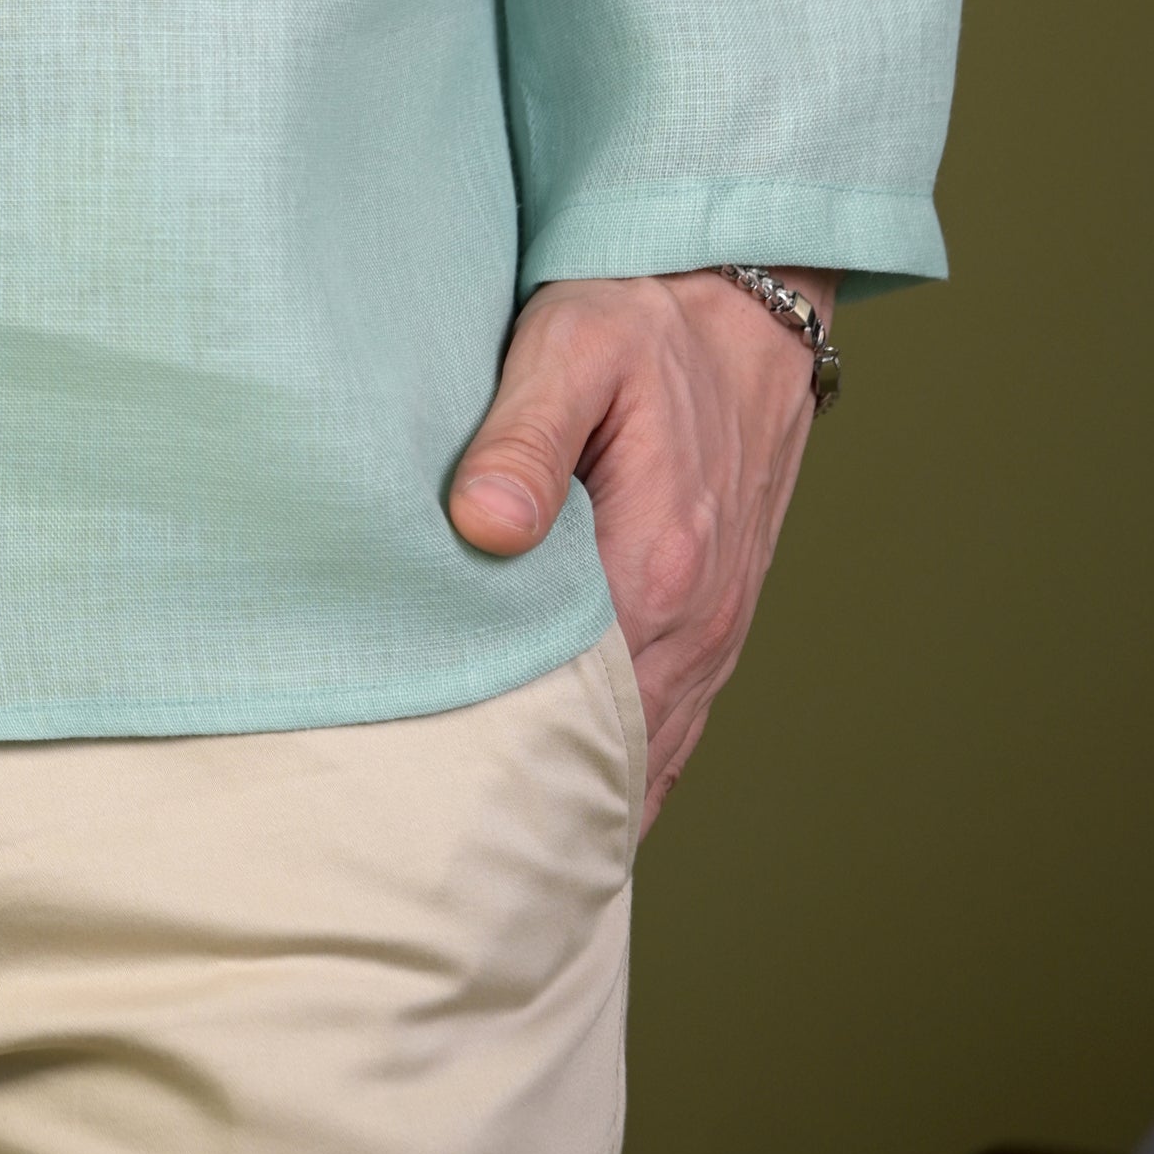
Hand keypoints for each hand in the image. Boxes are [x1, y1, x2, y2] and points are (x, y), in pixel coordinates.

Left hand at [447, 266, 835, 834]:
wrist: (743, 301)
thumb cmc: (644, 317)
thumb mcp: (574, 347)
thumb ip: (527, 438)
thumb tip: (479, 526)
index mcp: (658, 568)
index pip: (566, 700)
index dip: (491, 749)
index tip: (410, 791)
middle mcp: (698, 623)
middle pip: (604, 751)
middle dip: (524, 801)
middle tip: (423, 845)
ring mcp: (715, 635)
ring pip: (642, 757)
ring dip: (574, 800)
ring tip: (477, 852)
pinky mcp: (716, 628)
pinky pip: (671, 733)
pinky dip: (621, 774)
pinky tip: (562, 808)